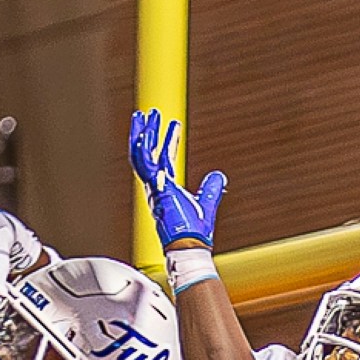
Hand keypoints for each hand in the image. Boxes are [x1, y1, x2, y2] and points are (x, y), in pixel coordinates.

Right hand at [128, 110, 227, 252]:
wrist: (190, 246)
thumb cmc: (194, 232)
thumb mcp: (205, 204)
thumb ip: (210, 189)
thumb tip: (219, 175)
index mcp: (166, 188)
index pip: (164, 159)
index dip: (168, 141)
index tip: (174, 124)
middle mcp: (155, 186)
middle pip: (148, 153)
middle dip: (148, 132)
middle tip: (150, 114)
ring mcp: (153, 187)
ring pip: (141, 156)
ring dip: (141, 135)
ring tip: (143, 115)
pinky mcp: (155, 189)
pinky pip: (144, 166)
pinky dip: (143, 149)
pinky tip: (145, 133)